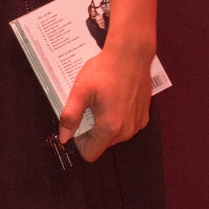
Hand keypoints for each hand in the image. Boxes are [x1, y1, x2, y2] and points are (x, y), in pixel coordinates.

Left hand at [59, 40, 152, 162]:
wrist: (131, 54)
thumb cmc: (104, 71)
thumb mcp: (80, 92)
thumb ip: (70, 117)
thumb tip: (64, 138)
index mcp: (110, 128)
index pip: (90, 154)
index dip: (79, 142)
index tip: (78, 122)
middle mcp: (128, 132)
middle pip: (102, 144)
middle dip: (91, 131)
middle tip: (89, 107)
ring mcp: (138, 124)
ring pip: (114, 136)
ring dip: (104, 124)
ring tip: (101, 101)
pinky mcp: (144, 116)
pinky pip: (125, 126)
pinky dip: (117, 118)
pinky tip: (115, 98)